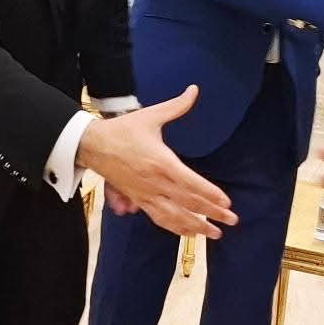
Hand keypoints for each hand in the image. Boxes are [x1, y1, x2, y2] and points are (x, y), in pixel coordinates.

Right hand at [77, 86, 235, 238]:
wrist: (92, 145)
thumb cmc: (123, 130)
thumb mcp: (150, 115)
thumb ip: (176, 106)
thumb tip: (194, 90)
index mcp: (160, 162)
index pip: (190, 182)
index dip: (209, 194)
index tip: (227, 202)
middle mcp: (154, 182)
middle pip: (187, 203)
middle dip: (211, 214)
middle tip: (232, 220)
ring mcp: (145, 194)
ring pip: (173, 217)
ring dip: (196, 227)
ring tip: (214, 234)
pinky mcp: (137, 200)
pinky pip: (158, 218)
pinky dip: (175, 228)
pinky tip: (188, 233)